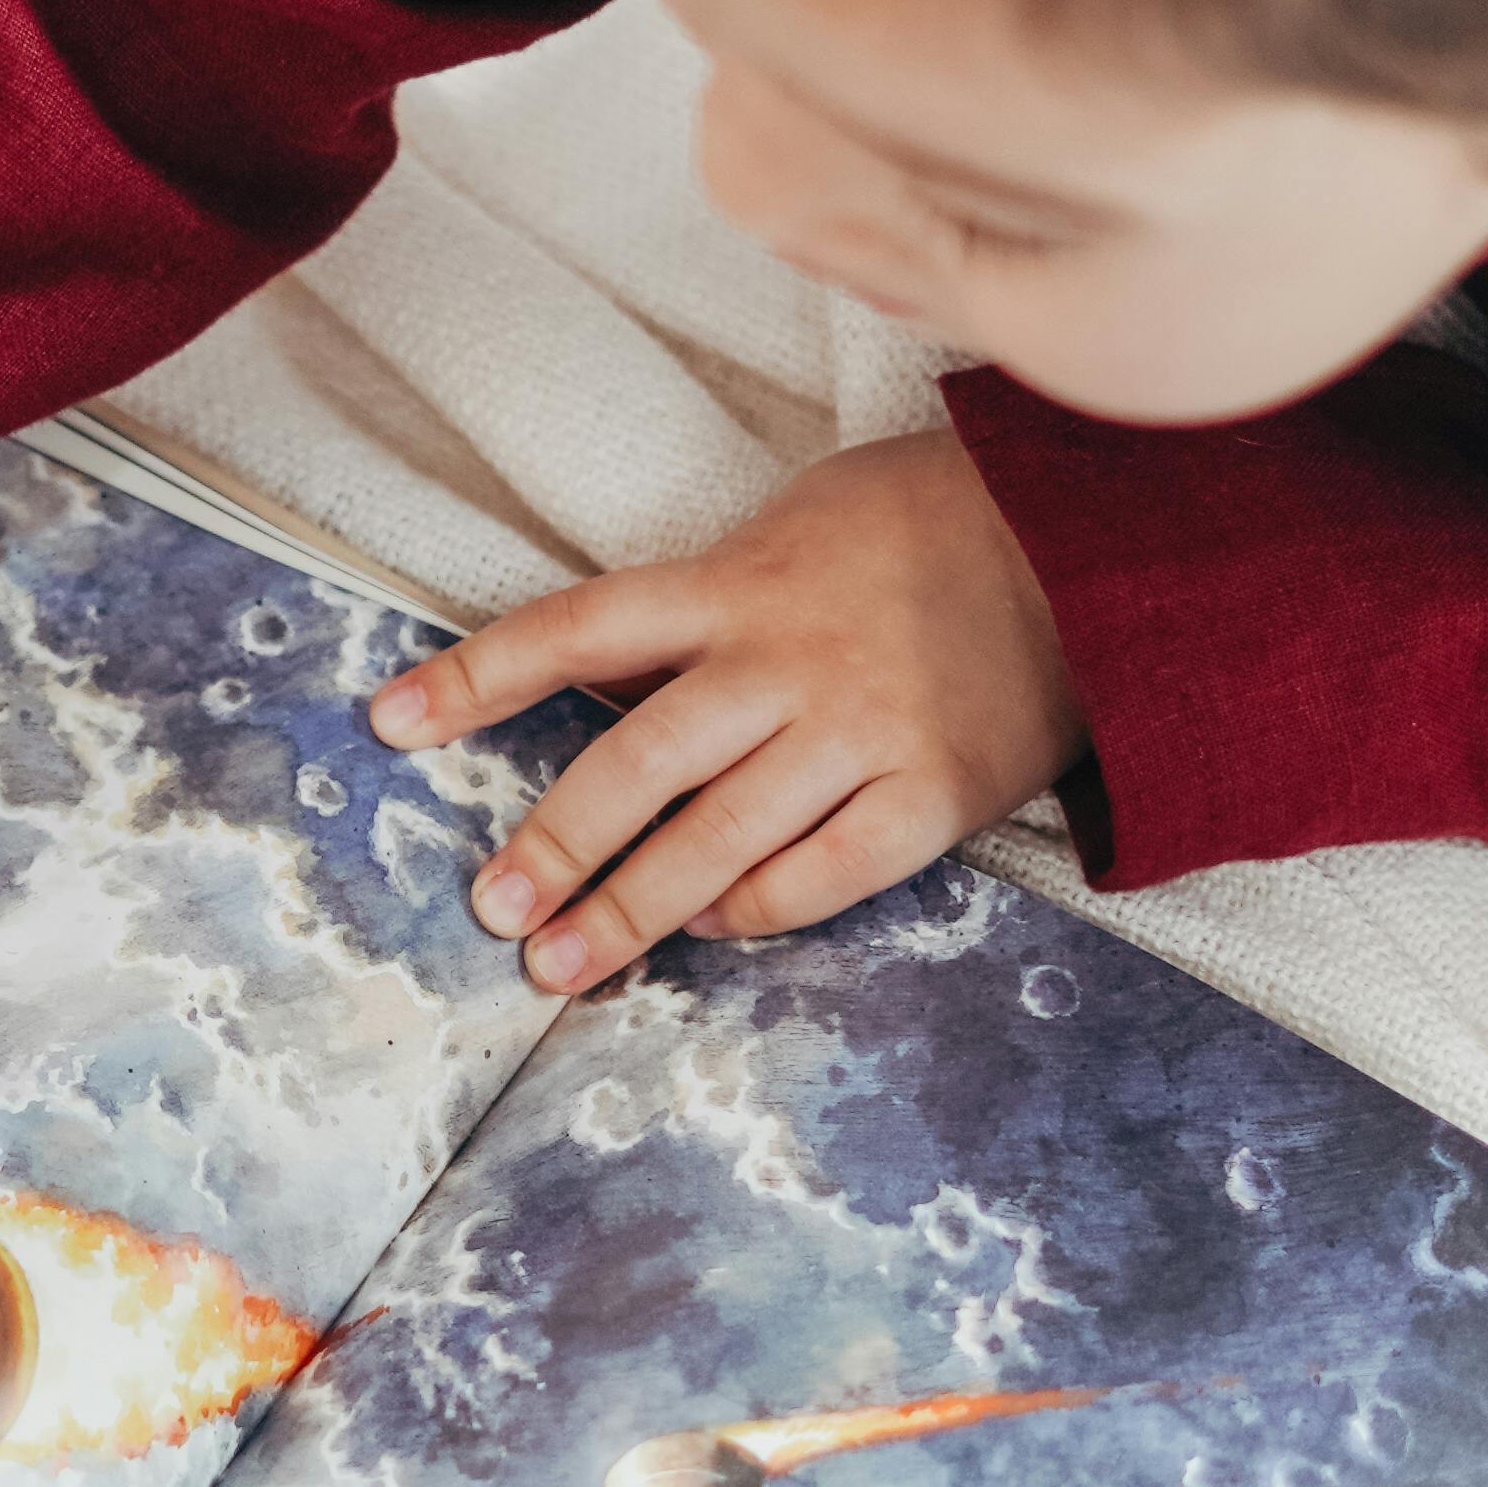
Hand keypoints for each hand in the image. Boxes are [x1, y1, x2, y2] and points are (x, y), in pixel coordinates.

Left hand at [367, 429, 1080, 993]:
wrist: (1097, 545)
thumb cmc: (931, 525)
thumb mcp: (801, 520)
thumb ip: (710, 598)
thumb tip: (610, 681)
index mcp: (737, 583)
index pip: (578, 630)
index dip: (478, 676)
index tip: (391, 723)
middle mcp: (784, 659)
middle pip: (635, 762)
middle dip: (553, 844)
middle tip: (493, 910)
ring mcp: (857, 730)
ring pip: (715, 839)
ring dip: (628, 911)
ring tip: (559, 967)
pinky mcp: (930, 794)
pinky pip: (820, 874)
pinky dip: (754, 909)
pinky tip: (710, 927)